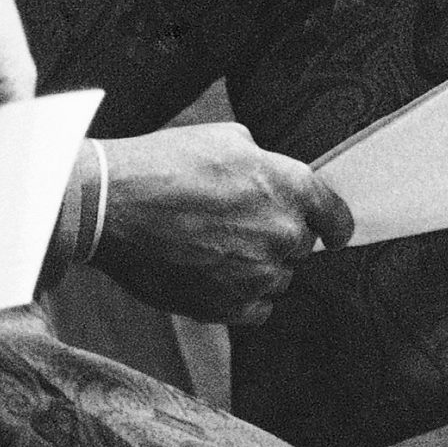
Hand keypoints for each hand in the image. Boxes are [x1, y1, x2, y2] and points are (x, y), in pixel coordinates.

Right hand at [88, 122, 352, 326]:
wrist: (111, 206)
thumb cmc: (161, 164)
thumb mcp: (222, 137)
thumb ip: (263, 161)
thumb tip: (273, 178)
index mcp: (287, 186)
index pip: (336, 216)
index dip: (333, 225)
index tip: (329, 232)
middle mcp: (281, 232)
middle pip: (301, 247)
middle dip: (276, 236)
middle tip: (235, 225)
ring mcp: (257, 274)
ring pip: (277, 278)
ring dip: (255, 267)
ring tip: (211, 246)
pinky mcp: (230, 307)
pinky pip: (256, 309)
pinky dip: (239, 296)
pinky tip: (209, 272)